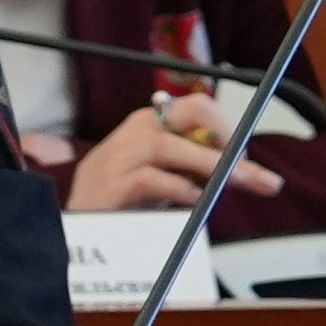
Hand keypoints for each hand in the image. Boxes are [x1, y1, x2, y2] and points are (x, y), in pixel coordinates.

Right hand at [62, 87, 283, 214]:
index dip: (228, 128)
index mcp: (154, 122)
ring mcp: (122, 154)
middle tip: (246, 168)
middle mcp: (139, 129)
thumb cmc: (127, 195)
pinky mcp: (112, 183)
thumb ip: (197, 166)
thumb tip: (243, 170)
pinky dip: (179, 189)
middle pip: (194, 112)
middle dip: (227, 137)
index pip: (200, 107)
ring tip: (233, 182)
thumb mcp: (167, 172)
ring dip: (210, 164)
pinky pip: (152, 179)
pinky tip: (194, 199)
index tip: (245, 156)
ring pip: (172, 146)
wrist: (79, 219)